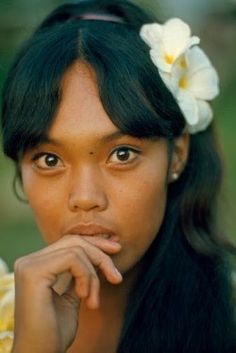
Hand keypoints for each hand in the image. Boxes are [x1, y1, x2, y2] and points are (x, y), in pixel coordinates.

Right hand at [12, 235, 121, 352]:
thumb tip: (100, 252)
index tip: (117, 249)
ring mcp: (29, 265)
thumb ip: (80, 273)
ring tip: (93, 300)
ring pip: (76, 249)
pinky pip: (72, 259)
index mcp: (36, 265)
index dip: (95, 244)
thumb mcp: (73, 295)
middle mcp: (29, 261)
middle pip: (74, 241)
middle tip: (116, 276)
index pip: (69, 242)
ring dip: (94, 275)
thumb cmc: (55, 331)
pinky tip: (85, 297)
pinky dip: (86, 277)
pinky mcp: (33, 272)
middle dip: (100, 254)